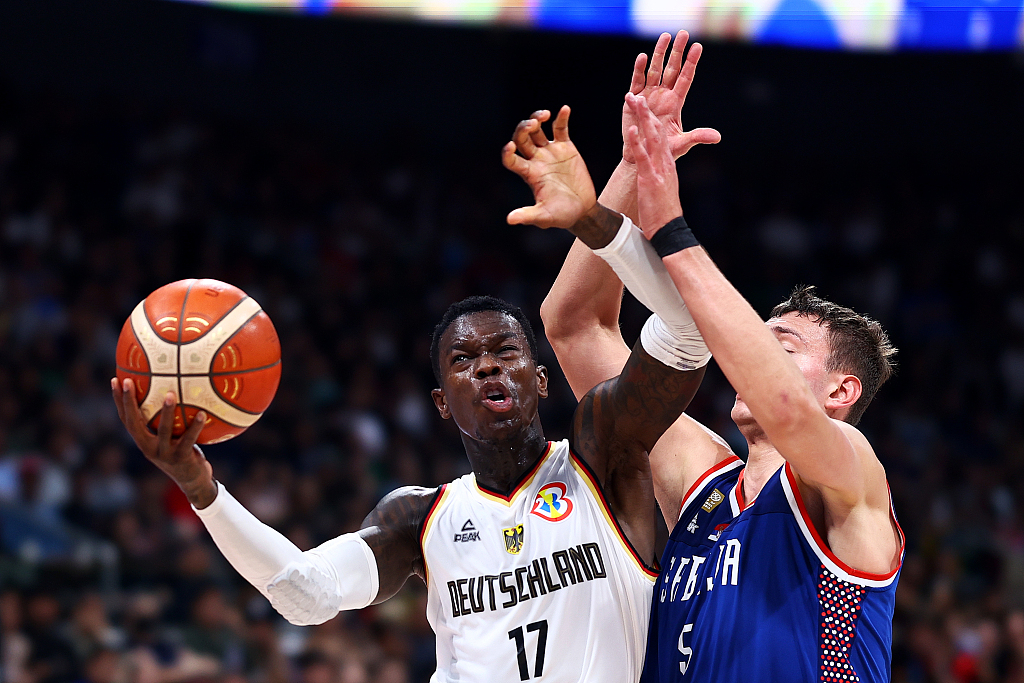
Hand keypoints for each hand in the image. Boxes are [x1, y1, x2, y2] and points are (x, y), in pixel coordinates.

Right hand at [111, 377, 217, 507]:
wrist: (193, 481)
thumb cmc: (183, 452)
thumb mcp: (172, 437)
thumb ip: (169, 420)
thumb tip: (174, 388)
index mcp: (143, 441)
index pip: (125, 419)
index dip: (118, 401)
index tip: (115, 379)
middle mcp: (148, 447)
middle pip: (134, 423)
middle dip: (128, 402)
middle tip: (128, 381)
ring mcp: (164, 454)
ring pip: (162, 431)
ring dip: (166, 412)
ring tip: (170, 393)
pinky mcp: (181, 458)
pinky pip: (188, 439)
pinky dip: (195, 426)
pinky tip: (202, 413)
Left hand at [503, 106, 596, 229]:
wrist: (583, 210)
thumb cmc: (561, 216)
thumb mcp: (544, 216)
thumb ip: (528, 215)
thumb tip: (510, 219)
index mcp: (529, 174)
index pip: (511, 159)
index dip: (508, 152)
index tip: (510, 147)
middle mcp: (536, 160)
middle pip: (522, 139)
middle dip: (523, 129)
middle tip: (531, 125)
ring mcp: (550, 152)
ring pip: (538, 130)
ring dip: (537, 119)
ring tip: (544, 115)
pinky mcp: (566, 148)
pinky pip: (561, 129)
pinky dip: (562, 118)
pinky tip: (565, 109)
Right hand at [621, 31, 720, 162]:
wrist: (641, 157)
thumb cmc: (662, 151)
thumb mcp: (682, 144)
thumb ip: (698, 137)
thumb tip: (718, 137)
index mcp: (675, 103)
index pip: (685, 78)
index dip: (692, 63)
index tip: (698, 47)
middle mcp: (662, 95)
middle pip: (671, 69)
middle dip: (677, 51)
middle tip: (683, 33)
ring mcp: (648, 96)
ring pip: (655, 70)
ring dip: (659, 53)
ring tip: (665, 37)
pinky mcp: (633, 101)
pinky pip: (637, 82)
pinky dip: (639, 69)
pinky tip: (643, 57)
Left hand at [625, 93, 682, 235]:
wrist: (669, 229)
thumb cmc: (663, 212)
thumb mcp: (662, 188)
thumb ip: (657, 175)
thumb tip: (652, 171)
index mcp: (667, 164)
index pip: (660, 136)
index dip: (650, 120)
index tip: (642, 107)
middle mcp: (665, 163)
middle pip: (656, 131)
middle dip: (645, 112)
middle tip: (635, 95)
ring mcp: (658, 169)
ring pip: (651, 138)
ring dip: (642, 118)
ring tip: (634, 100)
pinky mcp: (651, 179)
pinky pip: (644, 157)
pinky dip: (638, 142)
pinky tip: (633, 129)